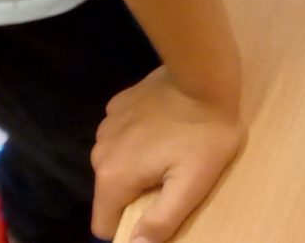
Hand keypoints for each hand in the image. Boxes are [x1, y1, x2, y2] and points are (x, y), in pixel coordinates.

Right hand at [90, 68, 244, 242]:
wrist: (204, 77)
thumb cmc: (204, 134)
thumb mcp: (192, 184)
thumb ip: (162, 220)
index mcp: (113, 177)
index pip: (104, 224)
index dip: (129, 226)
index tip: (157, 210)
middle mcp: (99, 153)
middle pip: (111, 193)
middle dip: (137, 192)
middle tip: (172, 175)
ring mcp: (106, 125)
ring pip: (116, 163)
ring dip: (137, 164)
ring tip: (171, 148)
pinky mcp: (117, 105)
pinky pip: (121, 136)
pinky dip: (137, 138)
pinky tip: (164, 125)